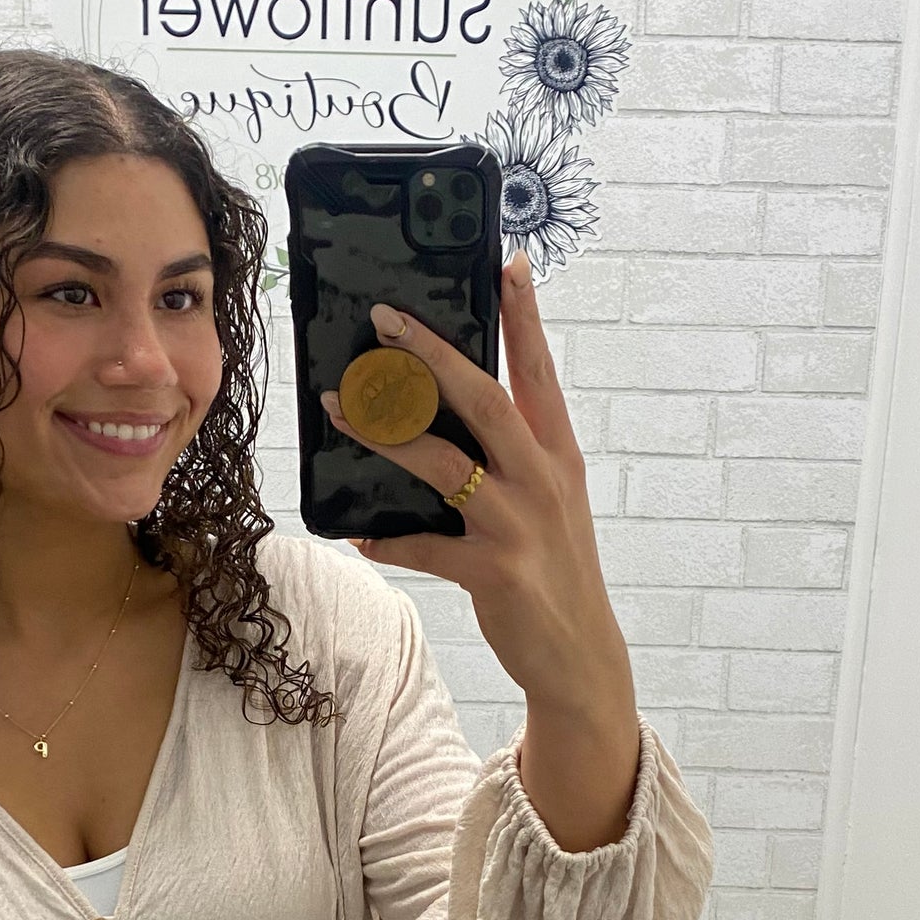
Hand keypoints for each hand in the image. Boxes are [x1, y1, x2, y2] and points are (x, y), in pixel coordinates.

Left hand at [321, 254, 634, 720]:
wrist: (581, 655)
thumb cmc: (554, 568)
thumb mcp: (548, 500)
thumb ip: (510, 455)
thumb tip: (440, 414)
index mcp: (559, 453)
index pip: (539, 371)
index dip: (525, 317)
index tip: (507, 264)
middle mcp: (543, 478)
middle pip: (484, 398)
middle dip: (431, 353)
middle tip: (384, 317)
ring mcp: (520, 524)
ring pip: (442, 461)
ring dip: (384, 432)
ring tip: (337, 409)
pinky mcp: (496, 571)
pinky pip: (425, 546)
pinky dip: (388, 538)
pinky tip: (359, 535)